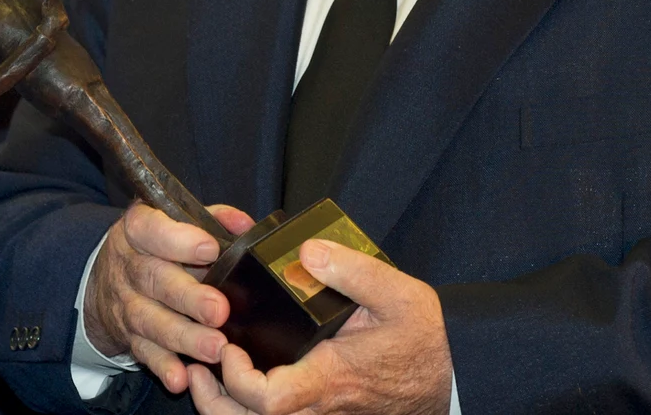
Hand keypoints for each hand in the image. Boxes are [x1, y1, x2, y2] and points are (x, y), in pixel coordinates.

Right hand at [84, 202, 254, 393]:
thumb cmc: (154, 245)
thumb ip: (211, 219)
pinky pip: (146, 354)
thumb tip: (244, 225)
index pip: (152, 230)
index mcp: (138, 230)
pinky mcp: (129, 337)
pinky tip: (182, 377)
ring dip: (184, 337)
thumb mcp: (173, 221)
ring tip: (215, 348)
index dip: (179, 240)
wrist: (107, 278)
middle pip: (156, 281)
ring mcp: (128, 305)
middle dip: (189, 298)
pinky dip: (163, 367)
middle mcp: (129, 268)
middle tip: (218, 310)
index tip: (209, 249)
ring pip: (152, 322)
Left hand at [188, 239, 451, 414]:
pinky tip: (242, 387)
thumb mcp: (399, 294)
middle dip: (214, 403)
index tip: (228, 348)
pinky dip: (249, 413)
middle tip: (197, 369)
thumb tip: (307, 252)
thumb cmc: (426, 340)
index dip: (235, 381)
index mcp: (330, 378)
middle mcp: (321, 409)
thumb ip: (352, 271)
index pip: (268, 400)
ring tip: (209, 378)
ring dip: (226, 412)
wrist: (453, 377)